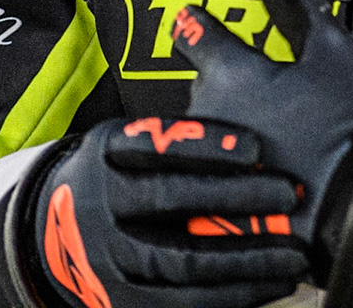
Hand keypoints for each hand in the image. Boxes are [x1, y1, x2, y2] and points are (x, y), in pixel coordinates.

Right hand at [27, 115, 307, 307]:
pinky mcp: (123, 300)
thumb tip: (216, 67)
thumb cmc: (123, 176)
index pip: (154, 142)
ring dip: (245, 257)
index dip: (205, 144)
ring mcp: (110, 256)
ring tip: (294, 252)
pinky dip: (235, 295)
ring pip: (181, 260)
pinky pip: (184, 303)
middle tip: (288, 192)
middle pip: (168, 199)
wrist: (59, 233)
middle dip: (234, 196)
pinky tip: (275, 283)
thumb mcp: (128, 139)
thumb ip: (175, 128)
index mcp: (106, 151)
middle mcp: (102, 202)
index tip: (256, 146)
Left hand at [171, 0, 352, 277]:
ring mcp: (204, 165)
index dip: (198, 23)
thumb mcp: (334, 49)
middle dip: (225, 82)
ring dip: (227, 126)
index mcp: (227, 73)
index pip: (192, 32)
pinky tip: (265, 173)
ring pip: (207, 130)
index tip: (196, 21)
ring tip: (272, 136)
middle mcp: (203, 115)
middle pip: (203, 84)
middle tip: (267, 91)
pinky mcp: (212, 204)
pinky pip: (214, 175)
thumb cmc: (347, 124)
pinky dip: (232, 170)